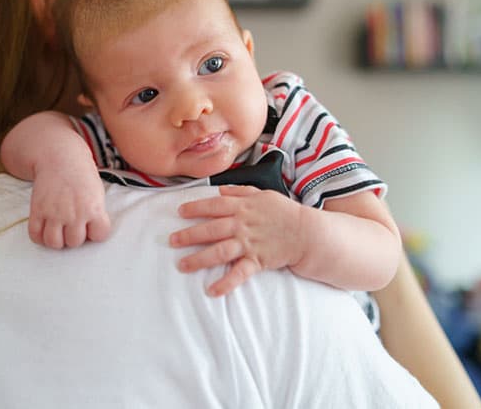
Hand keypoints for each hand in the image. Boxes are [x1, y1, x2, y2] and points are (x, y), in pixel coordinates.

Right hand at [28, 165, 110, 248]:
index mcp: (93, 208)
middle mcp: (74, 213)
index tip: (92, 224)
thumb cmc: (81, 175)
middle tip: (73, 225)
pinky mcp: (37, 210)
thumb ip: (95, 214)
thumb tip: (90, 233)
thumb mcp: (96, 193)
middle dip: (74, 236)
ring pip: (54, 243)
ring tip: (59, 230)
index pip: (99, 235)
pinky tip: (45, 229)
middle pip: (74, 242)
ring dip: (57, 239)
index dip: (95, 232)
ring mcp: (54, 213)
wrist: (59, 157)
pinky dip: (40, 236)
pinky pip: (35, 235)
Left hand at [170, 185, 306, 295]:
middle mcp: (242, 225)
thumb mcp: (262, 194)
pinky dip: (226, 283)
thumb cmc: (284, 212)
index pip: (214, 205)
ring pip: (219, 251)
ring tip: (182, 265)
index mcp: (242, 207)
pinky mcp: (257, 261)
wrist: (308, 233)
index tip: (180, 211)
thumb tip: (220, 190)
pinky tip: (212, 290)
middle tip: (172, 241)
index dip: (195, 208)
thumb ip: (239, 192)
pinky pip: (239, 273)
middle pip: (211, 230)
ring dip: (199, 259)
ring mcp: (249, 243)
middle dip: (189, 235)